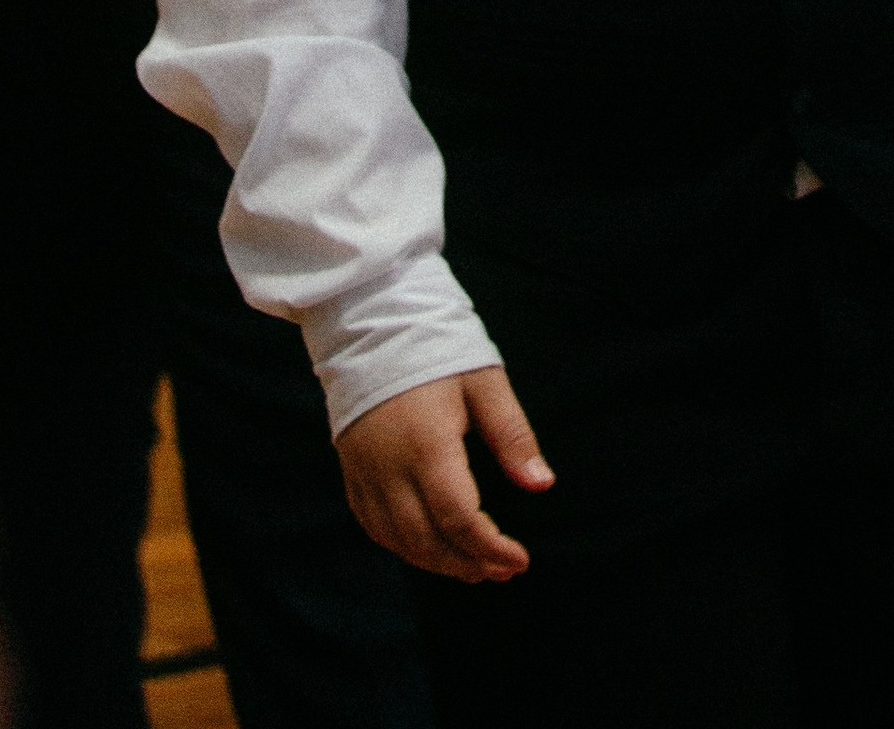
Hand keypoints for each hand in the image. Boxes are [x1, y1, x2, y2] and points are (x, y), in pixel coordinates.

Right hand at [338, 368, 550, 581]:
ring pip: (398, 541)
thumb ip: (512, 435)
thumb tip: (541, 484)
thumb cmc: (436, 347)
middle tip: (502, 571)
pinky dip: (403, 546)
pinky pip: (373, 527)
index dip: (491, 548)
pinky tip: (428, 547)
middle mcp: (390, 469)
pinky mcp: (351, 472)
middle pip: (426, 541)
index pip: (459, 518)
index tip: (520, 560)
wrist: (371, 322)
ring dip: (436, 562)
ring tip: (474, 567)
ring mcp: (365, 473)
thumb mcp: (484, 381)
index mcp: (427, 446)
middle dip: (467, 564)